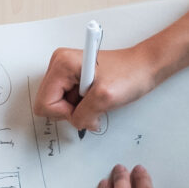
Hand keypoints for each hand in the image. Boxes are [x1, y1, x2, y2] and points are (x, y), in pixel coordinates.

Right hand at [35, 42, 160, 133]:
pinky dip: (82, 107)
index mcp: (61, 64)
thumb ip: (83, 115)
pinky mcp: (74, 79)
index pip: (44, 102)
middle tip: (92, 104)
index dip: (64, 112)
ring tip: (96, 100)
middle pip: (49, 104)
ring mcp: (66, 72)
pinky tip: (95, 99)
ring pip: (59, 105)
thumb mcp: (105, 98)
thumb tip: (76, 123)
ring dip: (79, 109)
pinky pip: (69, 102)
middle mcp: (59, 65)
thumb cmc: (130, 74)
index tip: (85, 107)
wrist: (144, 67)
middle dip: (71, 111)